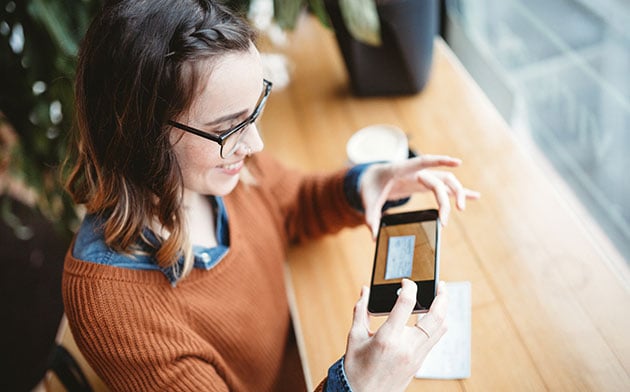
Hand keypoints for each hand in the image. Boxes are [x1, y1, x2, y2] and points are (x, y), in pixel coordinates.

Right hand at [344, 280, 448, 391]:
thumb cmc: (356, 367)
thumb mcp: (355, 336)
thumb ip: (361, 310)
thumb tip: (365, 290)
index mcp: (388, 338)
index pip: (406, 303)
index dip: (409, 287)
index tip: (406, 281)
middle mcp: (406, 347)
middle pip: (435, 317)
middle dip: (442, 297)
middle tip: (441, 284)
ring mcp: (416, 356)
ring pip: (441, 329)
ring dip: (443, 311)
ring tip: (440, 299)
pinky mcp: (419, 363)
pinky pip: (435, 339)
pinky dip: (436, 325)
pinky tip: (430, 318)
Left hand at [359, 155, 480, 237]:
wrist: (373, 178)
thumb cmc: (371, 186)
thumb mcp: (367, 200)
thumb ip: (370, 217)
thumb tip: (373, 236)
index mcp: (402, 169)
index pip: (424, 162)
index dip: (440, 161)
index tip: (457, 162)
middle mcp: (417, 171)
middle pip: (439, 180)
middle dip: (445, 199)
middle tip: (445, 220)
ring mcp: (424, 177)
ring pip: (447, 181)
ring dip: (457, 193)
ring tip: (461, 209)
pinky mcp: (426, 184)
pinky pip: (446, 187)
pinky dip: (459, 191)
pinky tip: (474, 196)